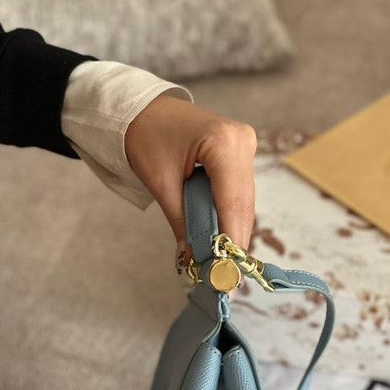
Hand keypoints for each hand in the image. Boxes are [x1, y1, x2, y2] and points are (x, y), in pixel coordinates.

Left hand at [124, 94, 256, 262]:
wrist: (144, 109)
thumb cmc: (146, 137)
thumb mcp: (161, 183)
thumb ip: (181, 222)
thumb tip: (194, 259)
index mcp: (222, 142)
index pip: (232, 202)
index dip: (232, 240)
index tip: (228, 273)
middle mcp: (242, 141)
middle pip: (242, 205)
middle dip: (234, 243)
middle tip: (226, 280)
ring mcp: (245, 146)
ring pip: (244, 202)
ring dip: (234, 233)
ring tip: (224, 266)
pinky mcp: (241, 153)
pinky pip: (239, 194)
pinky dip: (230, 217)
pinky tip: (224, 241)